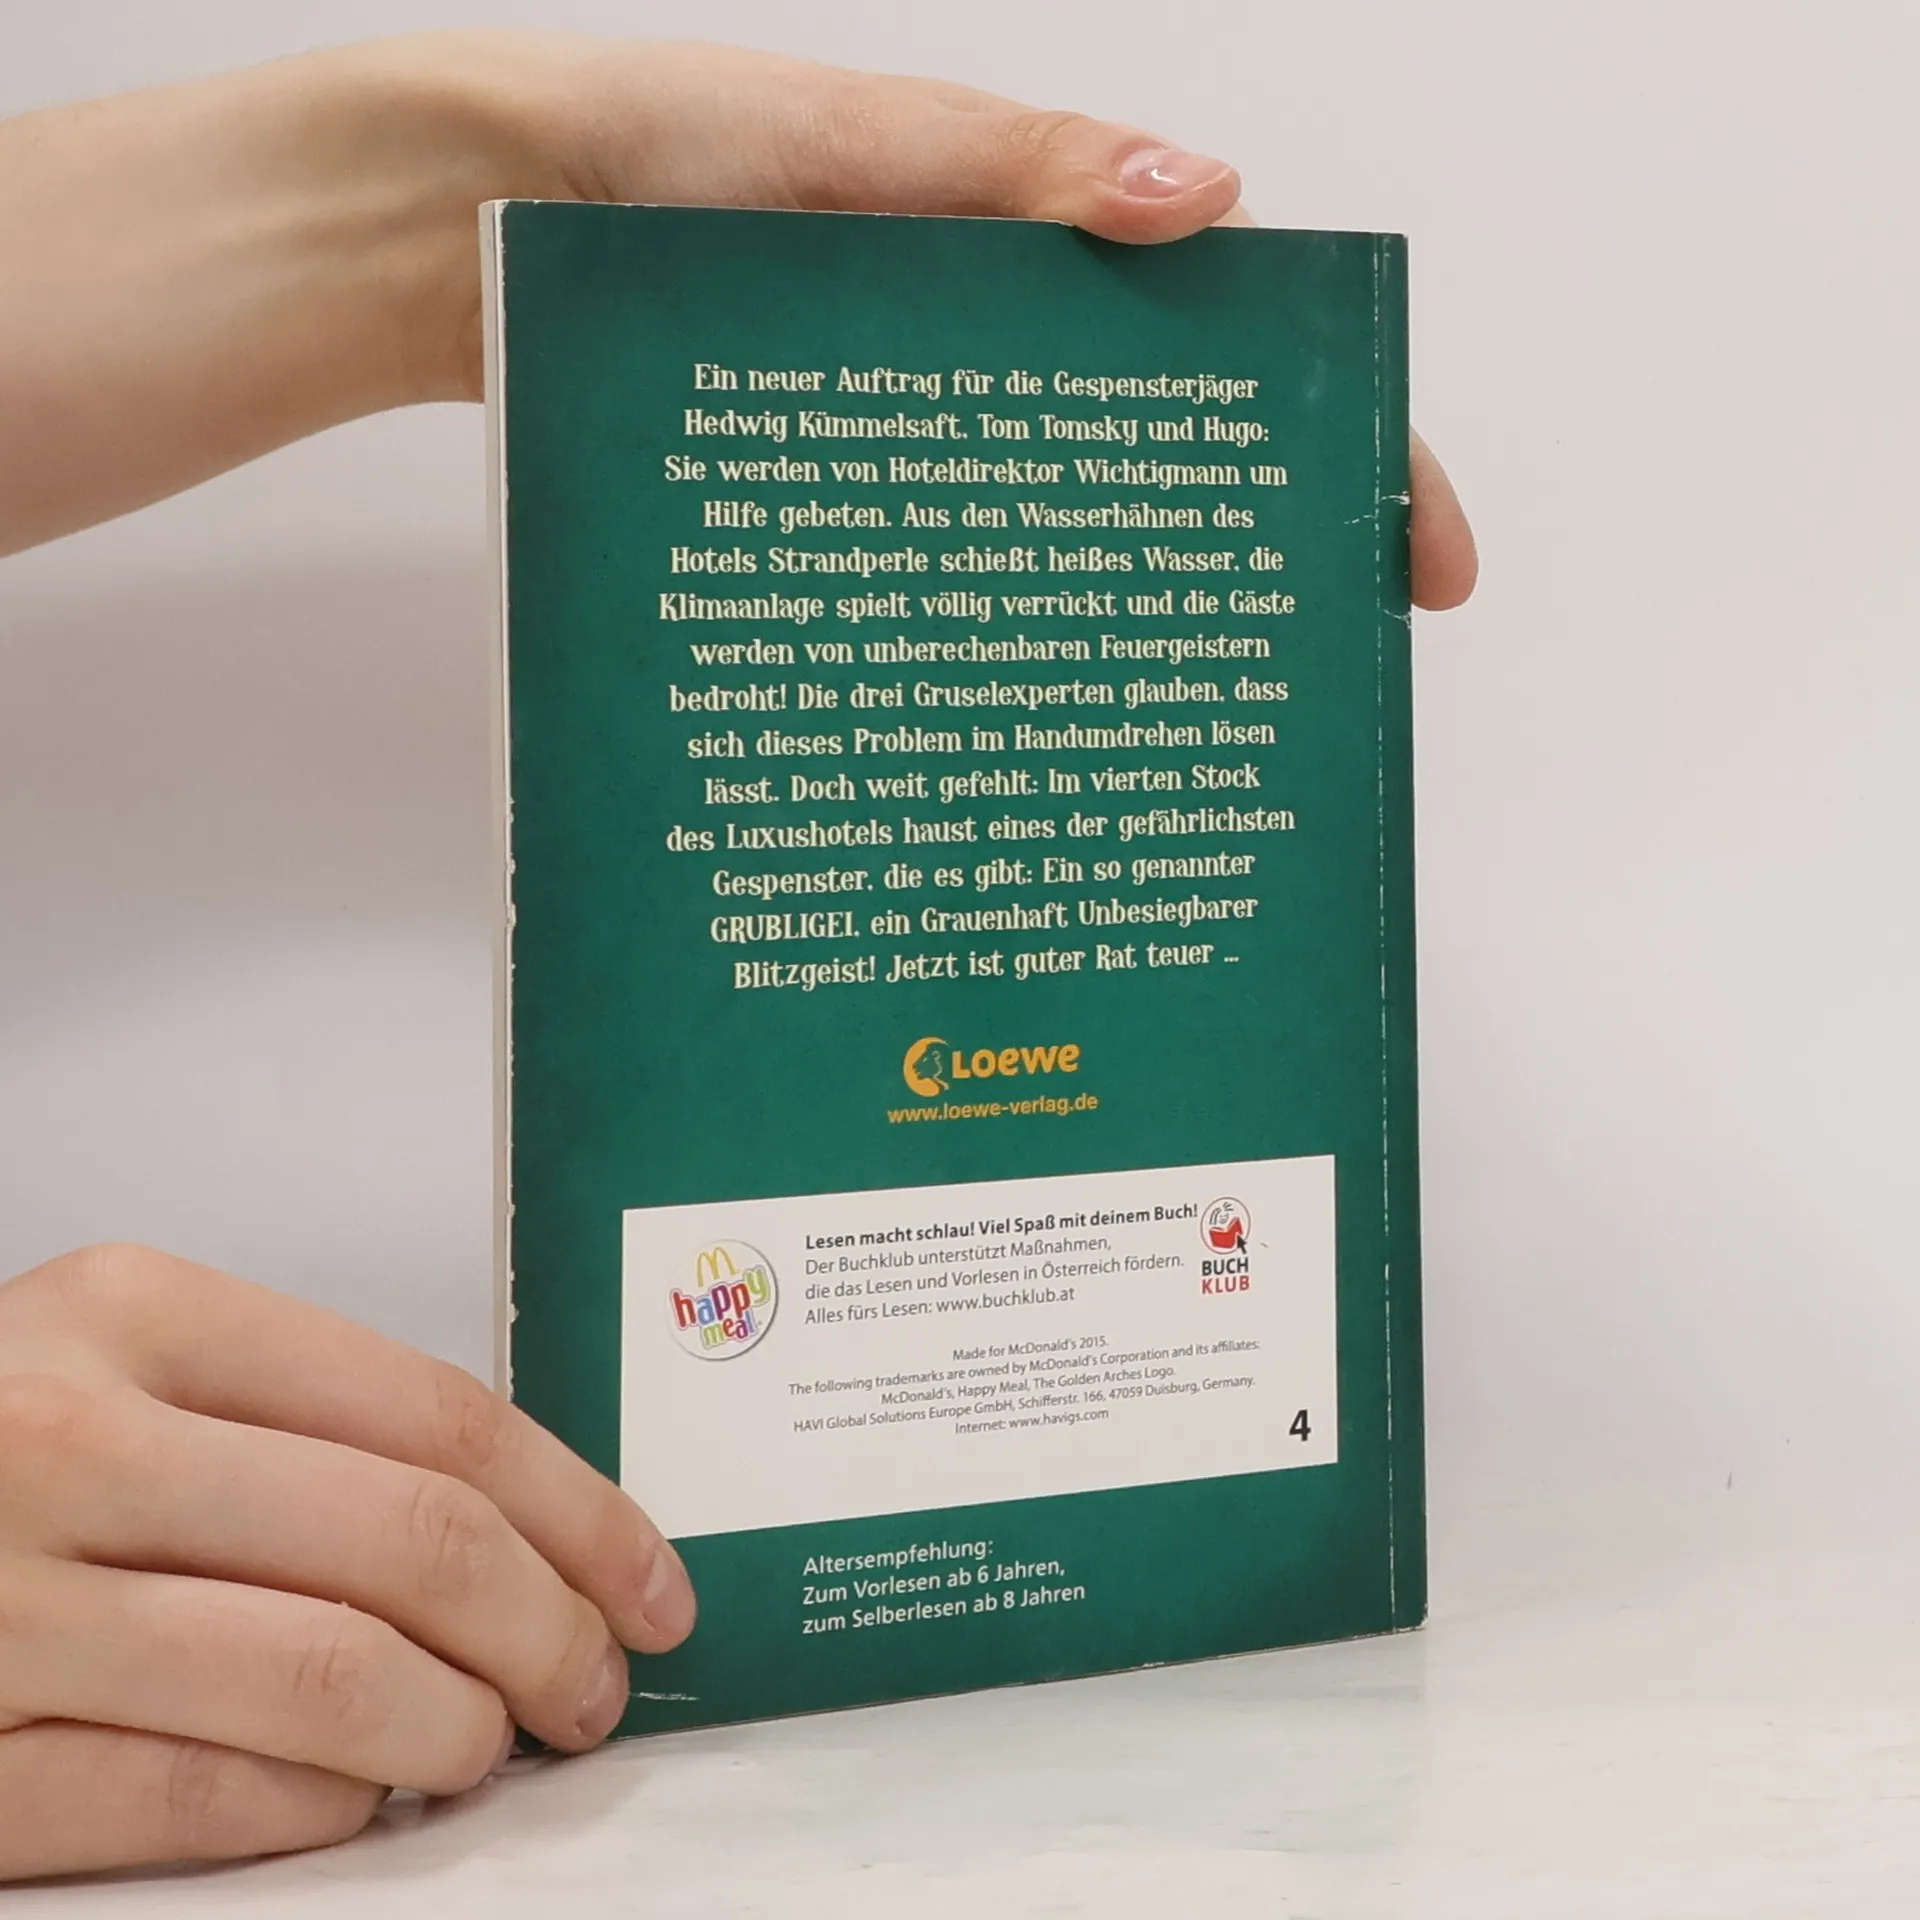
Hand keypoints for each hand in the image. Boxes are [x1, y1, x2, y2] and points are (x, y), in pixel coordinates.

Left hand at [0, 33, 1474, 604]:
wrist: (463, 246)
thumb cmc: (650, 162)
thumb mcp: (843, 146)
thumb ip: (1014, 168)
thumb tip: (1207, 198)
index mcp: (1030, 254)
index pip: (1236, 351)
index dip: (1346, 448)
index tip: (1417, 563)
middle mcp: (987, 367)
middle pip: (1168, 473)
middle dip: (1260, 571)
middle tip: (1319, 686)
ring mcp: (910, 452)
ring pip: (1057, 547)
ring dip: (1131, 631)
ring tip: (1188, 736)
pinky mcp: (829, 513)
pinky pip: (939, 580)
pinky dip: (999, 643)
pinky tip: (1024, 717)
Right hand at [0, 1243, 694, 1879]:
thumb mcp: (125, 1366)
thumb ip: (304, 1425)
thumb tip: (533, 1537)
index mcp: (132, 1314)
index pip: (438, 1416)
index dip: (582, 1514)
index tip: (653, 1586)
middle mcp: (60, 1440)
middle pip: (411, 1543)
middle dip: (551, 1630)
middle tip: (594, 1687)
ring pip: (328, 1680)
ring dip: (456, 1729)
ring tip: (487, 1741)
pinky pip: (197, 1800)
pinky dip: (321, 1809)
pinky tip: (358, 1796)